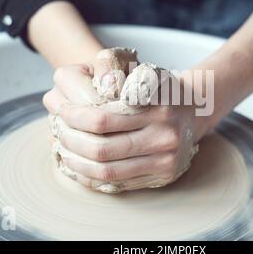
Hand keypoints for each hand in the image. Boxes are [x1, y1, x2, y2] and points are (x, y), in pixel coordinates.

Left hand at [43, 57, 205, 192]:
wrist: (195, 112)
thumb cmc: (162, 90)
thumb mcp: (146, 70)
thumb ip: (113, 69)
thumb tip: (77, 83)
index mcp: (157, 107)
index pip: (102, 118)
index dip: (74, 117)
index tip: (60, 110)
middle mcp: (164, 136)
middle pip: (102, 148)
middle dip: (70, 141)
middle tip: (57, 130)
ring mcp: (166, 160)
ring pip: (107, 170)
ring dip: (77, 162)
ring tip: (62, 149)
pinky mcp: (163, 177)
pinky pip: (119, 184)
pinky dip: (92, 177)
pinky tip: (79, 166)